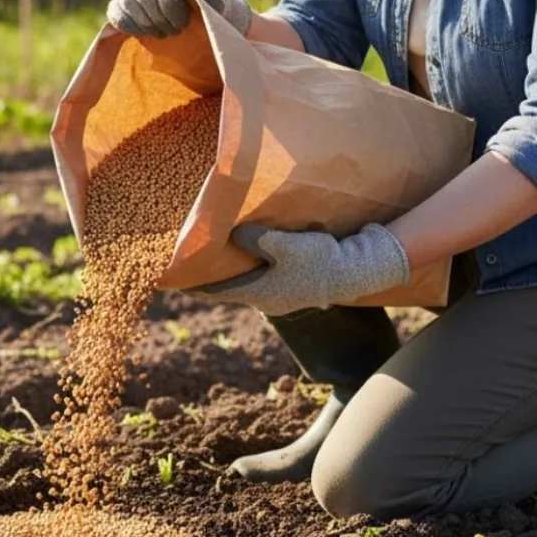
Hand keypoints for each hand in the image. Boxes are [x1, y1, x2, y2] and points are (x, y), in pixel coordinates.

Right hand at [106, 0, 252, 37]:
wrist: (192, 14)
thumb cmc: (205, 8)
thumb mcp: (216, 2)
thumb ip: (213, 0)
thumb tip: (211, 4)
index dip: (171, 6)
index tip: (183, 24)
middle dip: (159, 19)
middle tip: (175, 32)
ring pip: (128, 4)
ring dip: (146, 26)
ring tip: (163, 33)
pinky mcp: (121, 4)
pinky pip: (116, 14)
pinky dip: (129, 27)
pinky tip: (145, 34)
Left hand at [189, 223, 410, 316]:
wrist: (360, 270)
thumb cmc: (319, 259)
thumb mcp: (281, 244)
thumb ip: (252, 239)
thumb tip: (232, 235)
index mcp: (258, 293)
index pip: (216, 291)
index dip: (194, 283)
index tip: (175, 278)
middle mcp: (268, 300)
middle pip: (232, 287)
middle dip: (214, 275)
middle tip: (196, 261)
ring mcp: (285, 296)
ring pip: (251, 282)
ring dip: (237, 270)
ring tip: (221, 256)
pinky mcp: (299, 287)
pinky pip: (268, 277)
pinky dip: (256, 267)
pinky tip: (255, 255)